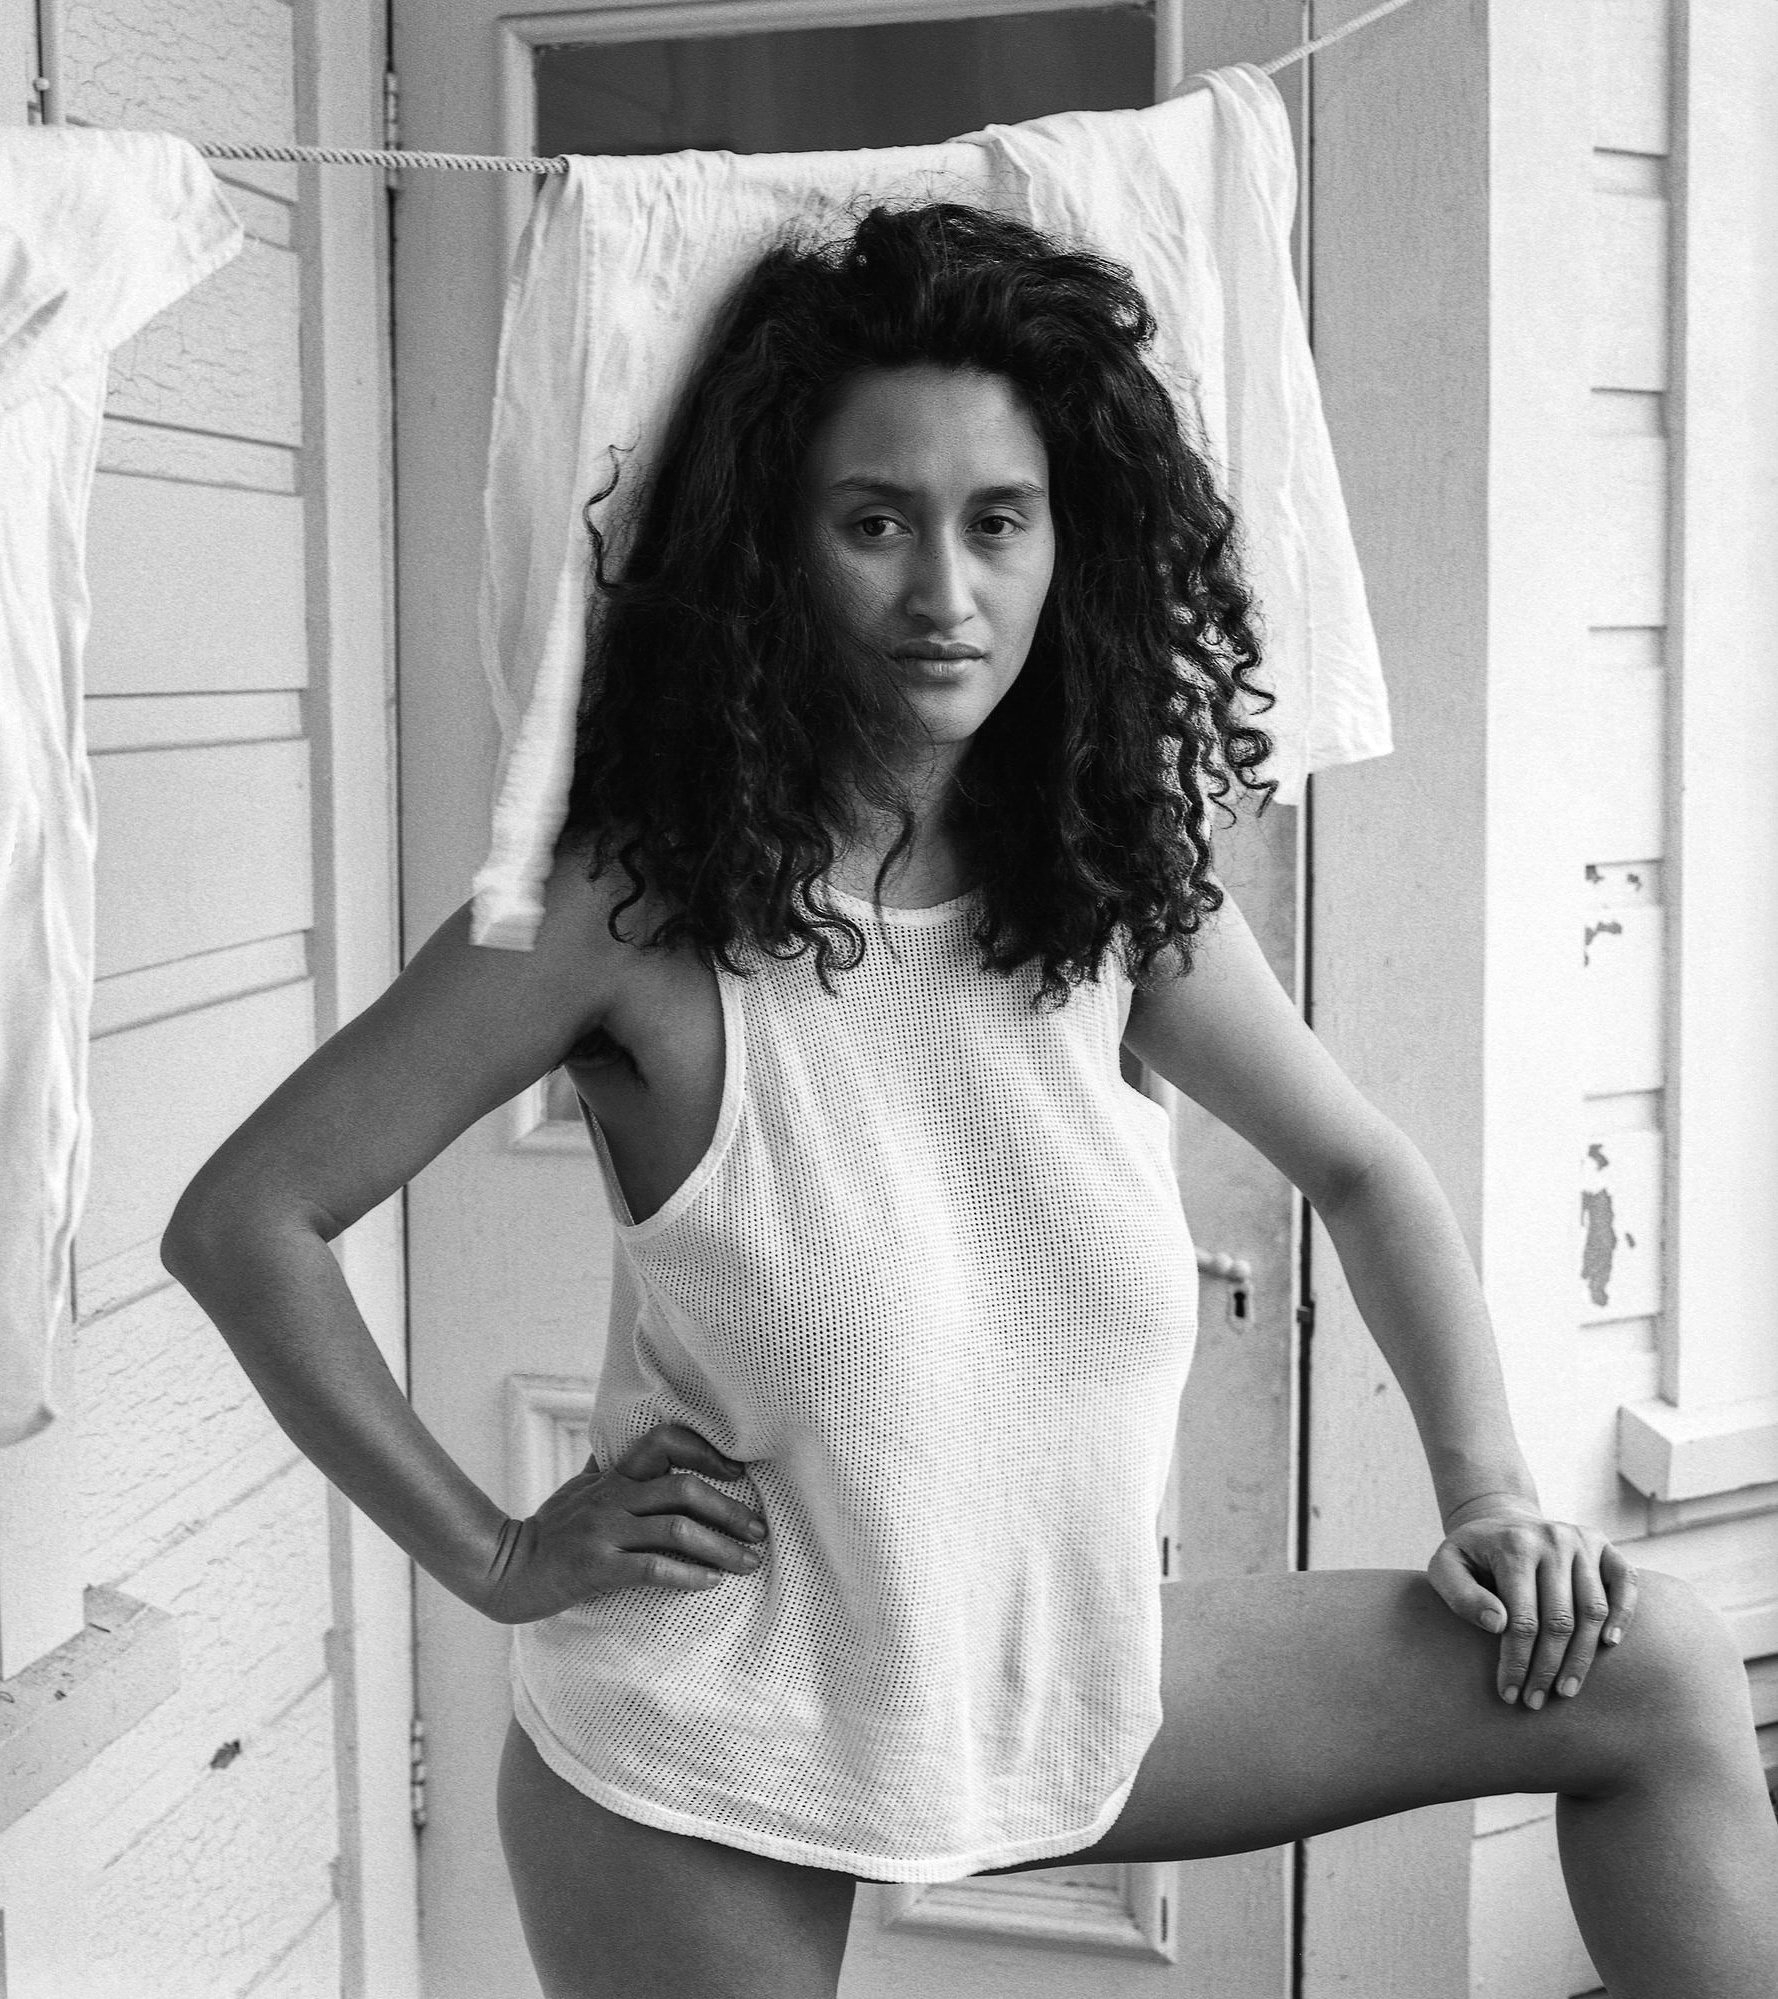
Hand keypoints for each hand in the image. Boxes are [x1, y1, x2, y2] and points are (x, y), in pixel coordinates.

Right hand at [476, 1422, 766, 1624]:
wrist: (506, 1570)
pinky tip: (711, 1583)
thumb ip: (608, 1468)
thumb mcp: (579, 1488)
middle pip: (684, 1488)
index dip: (705, 1450)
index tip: (738, 1472)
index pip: (664, 1441)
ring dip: (722, 1547)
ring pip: (677, 1529)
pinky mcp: (597, 1567)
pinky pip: (653, 1568)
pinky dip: (689, 1575)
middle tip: (759, 1531)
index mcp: (614, 1476)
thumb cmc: (550, 1530)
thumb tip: (623, 1443)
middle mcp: (613, 1497)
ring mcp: (605, 1531)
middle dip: (731, 1509)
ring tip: (749, 1563)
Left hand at [1427, 1495, 1638, 1709]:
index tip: (1509, 1693)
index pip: (1522, 1619)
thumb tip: (1497, 1624)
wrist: (1500, 1520)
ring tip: (1566, 1690)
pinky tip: (1609, 1645)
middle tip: (1536, 1701)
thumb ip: (1461, 1595)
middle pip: (1560, 1620)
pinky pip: (1625, 1581)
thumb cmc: (1472, 1554)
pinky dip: (1623, 1614)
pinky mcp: (1603, 1545)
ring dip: (1582, 1657)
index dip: (1517, 1662)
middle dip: (1547, 1668)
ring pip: (1593, 1610)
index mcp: (1514, 1546)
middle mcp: (1553, 1539)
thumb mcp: (1447, 1567)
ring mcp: (1582, 1541)